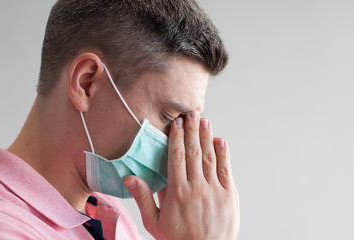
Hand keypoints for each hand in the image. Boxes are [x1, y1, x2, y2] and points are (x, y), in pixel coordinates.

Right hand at [124, 110, 239, 239]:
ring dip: (206, 136)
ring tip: (204, 121)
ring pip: (210, 157)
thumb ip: (143, 198)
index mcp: (178, 191)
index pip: (177, 156)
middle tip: (191, 113)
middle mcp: (196, 186)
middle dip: (191, 130)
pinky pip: (226, 169)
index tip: (177, 123)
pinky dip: (223, 153)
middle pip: (193, 151)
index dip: (177, 137)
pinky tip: (220, 140)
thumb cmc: (178, 239)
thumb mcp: (154, 222)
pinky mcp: (229, 194)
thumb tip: (129, 178)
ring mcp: (214, 189)